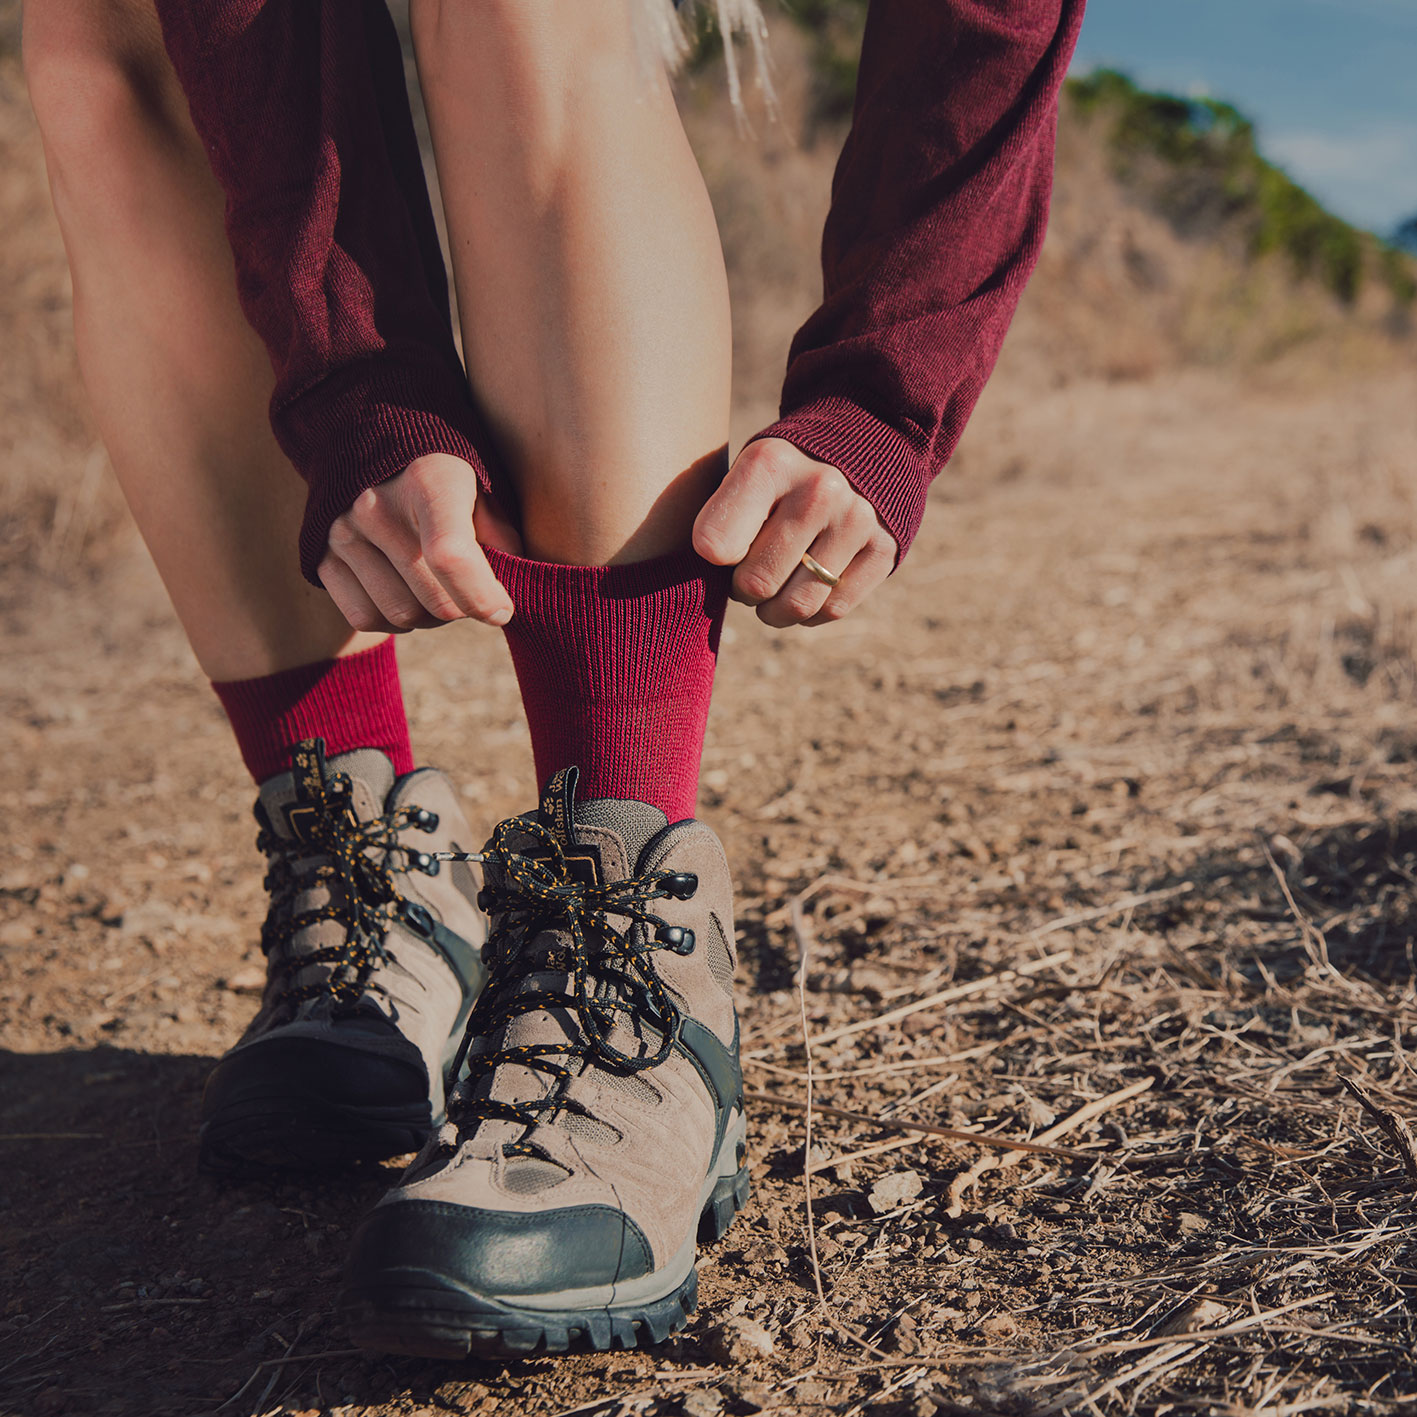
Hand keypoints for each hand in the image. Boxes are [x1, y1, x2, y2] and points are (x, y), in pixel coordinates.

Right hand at [318, 453, 521, 632]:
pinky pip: (365, 618)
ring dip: (431, 619)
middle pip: (433, 600)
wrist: (367, 439)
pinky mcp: (322, 556)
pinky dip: (394, 621)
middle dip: (463, 608)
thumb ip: (500, 537)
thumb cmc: (443, 472)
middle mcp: (376, 506)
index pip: (450, 556)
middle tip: (470, 591)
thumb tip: (509, 594)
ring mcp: (343, 533)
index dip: (482, 596)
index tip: (502, 611)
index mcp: (427, 480)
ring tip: (439, 589)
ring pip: (402, 616)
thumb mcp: (481, 487)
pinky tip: (406, 595)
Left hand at [692, 438, 896, 626]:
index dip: (714, 559)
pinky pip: (831, 609)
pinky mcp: (884, 549)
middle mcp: (818, 491)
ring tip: (774, 586)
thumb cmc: (780, 474)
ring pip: (796, 606)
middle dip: (744, 590)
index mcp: (769, 464)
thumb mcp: (744, 472)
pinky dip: (811, 612)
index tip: (724, 548)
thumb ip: (720, 520)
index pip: (715, 546)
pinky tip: (806, 585)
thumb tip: (706, 591)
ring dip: (774, 611)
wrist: (861, 444)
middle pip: (756, 584)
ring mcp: (857, 520)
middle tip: (750, 571)